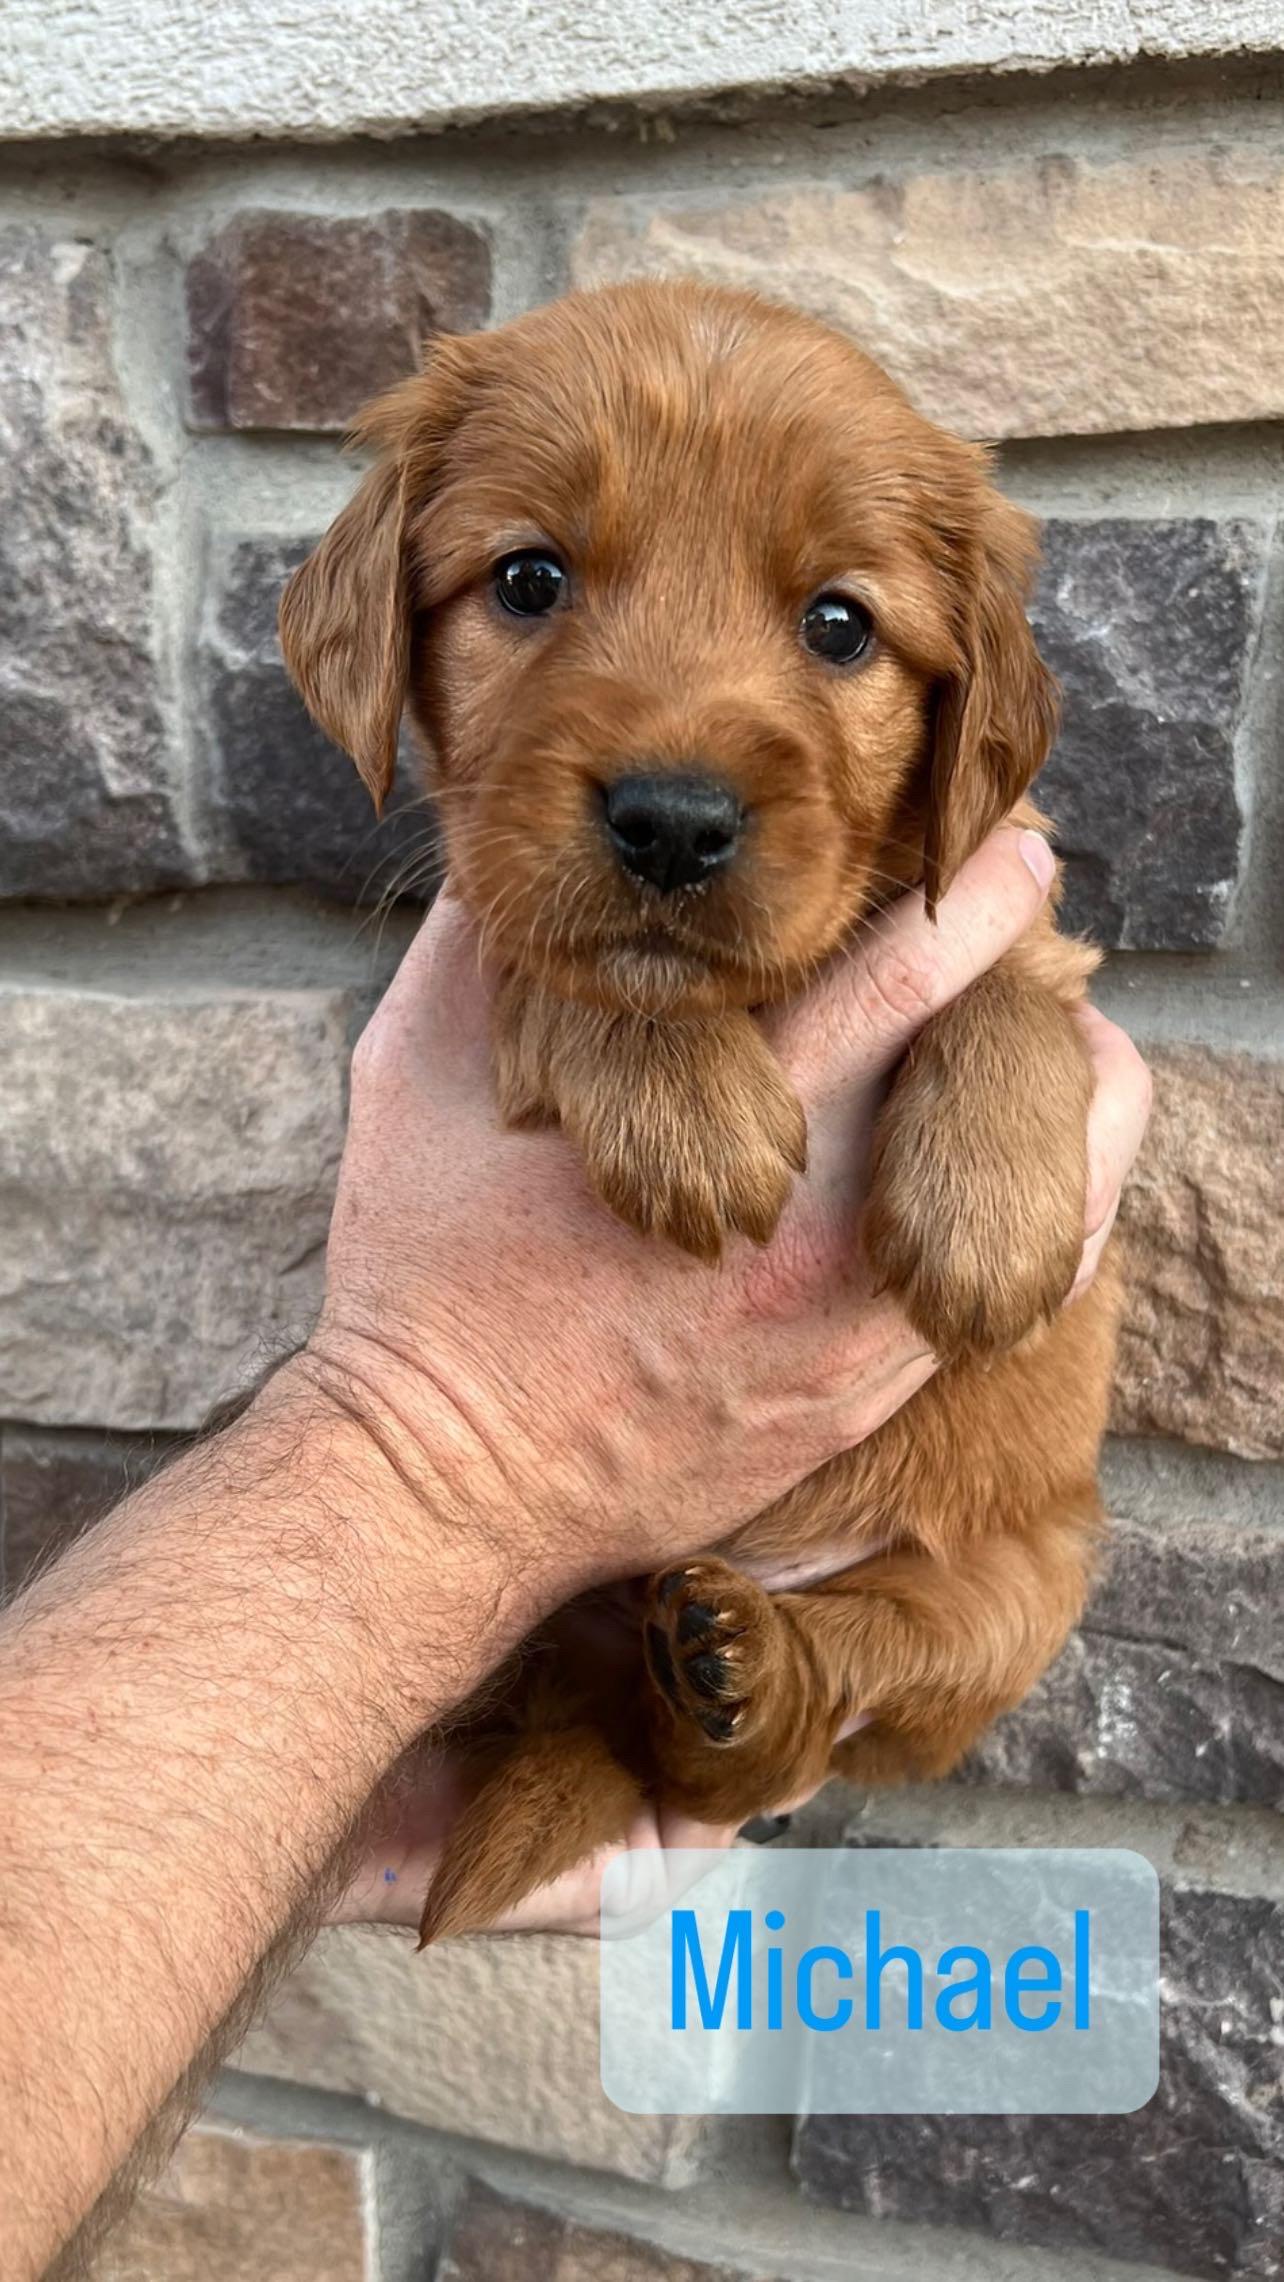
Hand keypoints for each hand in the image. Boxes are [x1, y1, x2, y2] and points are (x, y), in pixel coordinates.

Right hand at [305, 827, 1078, 1629]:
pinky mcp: (861, 1397)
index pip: (898, 976)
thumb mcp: (415, 1078)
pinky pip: (1007, 1298)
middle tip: (1045, 913)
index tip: (999, 849)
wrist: (441, 1489)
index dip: (970, 900)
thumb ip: (487, 948)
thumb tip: (521, 843)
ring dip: (1069, 1097)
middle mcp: (812, 1221)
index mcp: (711, 1119)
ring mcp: (851, 1323)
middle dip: (1032, 980)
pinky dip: (1049, 1213)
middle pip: (986, 1074)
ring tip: (1067, 1033)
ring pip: (1040, 1193)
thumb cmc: (421, 1278)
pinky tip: (1030, 1168)